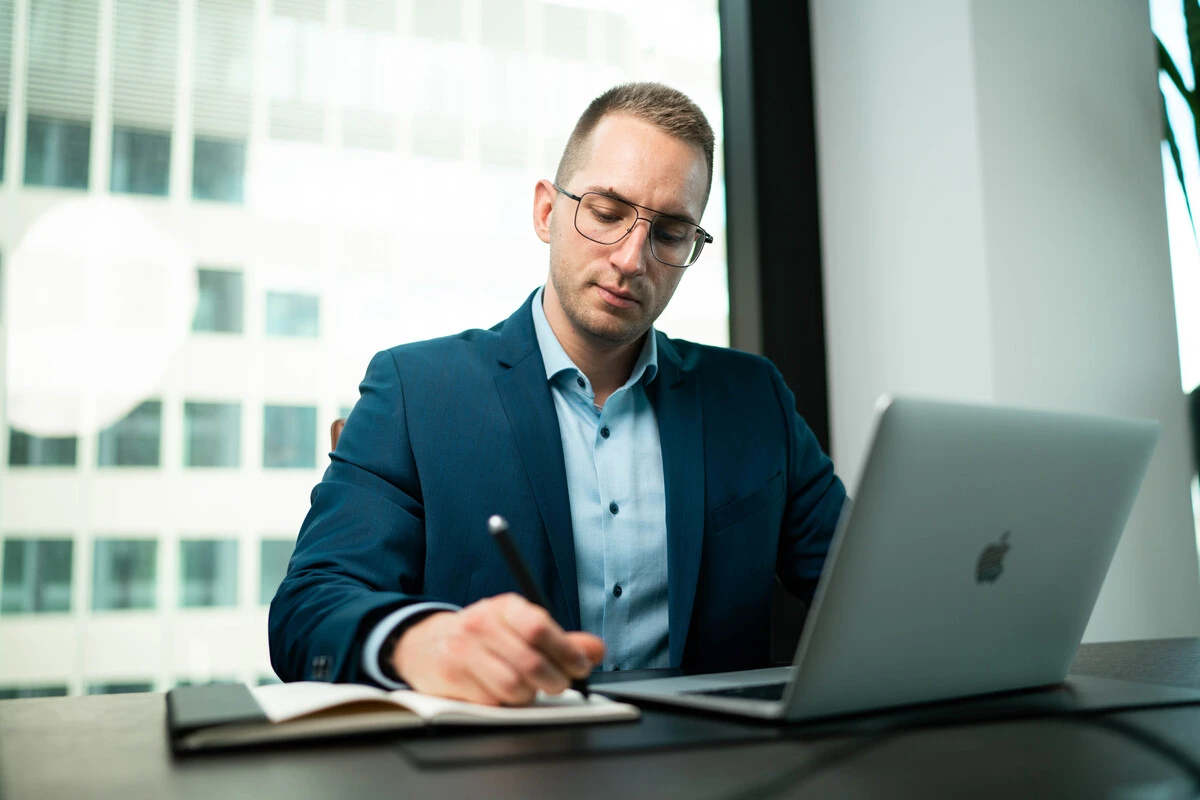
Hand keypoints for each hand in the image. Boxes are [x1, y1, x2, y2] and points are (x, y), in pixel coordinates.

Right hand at [391, 593, 604, 705]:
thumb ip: (561, 640)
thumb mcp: (521, 628)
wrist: (426, 644)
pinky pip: (492, 702)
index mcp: (505, 606)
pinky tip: (501, 693)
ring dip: (529, 695)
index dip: (567, 651)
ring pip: (514, 687)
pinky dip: (505, 704)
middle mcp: (481, 624)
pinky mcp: (450, 678)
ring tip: (528, 688)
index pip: (540, 626)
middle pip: (531, 662)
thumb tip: (596, 650)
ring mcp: (463, 651)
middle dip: (555, 680)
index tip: (581, 666)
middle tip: (560, 684)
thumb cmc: (485, 637)